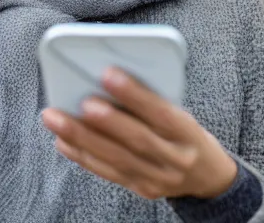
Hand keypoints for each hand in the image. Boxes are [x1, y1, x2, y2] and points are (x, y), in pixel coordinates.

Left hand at [42, 67, 236, 199]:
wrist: (208, 175)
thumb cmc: (186, 132)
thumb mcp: (182, 111)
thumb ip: (153, 98)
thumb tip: (110, 77)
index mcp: (187, 132)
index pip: (161, 112)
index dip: (134, 94)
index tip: (108, 73)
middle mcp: (175, 159)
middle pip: (137, 140)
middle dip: (105, 121)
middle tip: (80, 101)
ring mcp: (157, 178)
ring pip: (116, 159)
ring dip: (81, 137)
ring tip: (55, 118)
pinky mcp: (141, 189)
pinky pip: (108, 173)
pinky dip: (82, 156)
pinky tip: (62, 141)